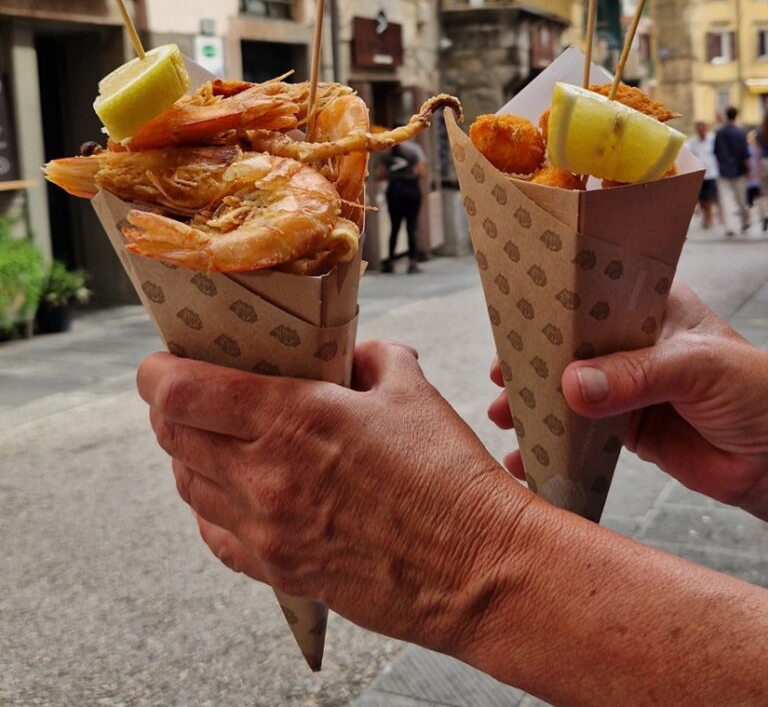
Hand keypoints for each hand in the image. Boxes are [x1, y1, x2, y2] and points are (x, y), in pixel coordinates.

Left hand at [137, 341, 531, 653]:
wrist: (478, 569)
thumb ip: (373, 358)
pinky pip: (215, 537)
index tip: (160, 362)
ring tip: (211, 437)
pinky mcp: (279, 572)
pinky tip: (232, 492)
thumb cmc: (449, 477)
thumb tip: (355, 354)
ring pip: (189, 486)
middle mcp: (265, 476)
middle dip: (166, 408)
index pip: (183, 392)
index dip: (157, 372)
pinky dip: (211, 507)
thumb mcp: (411, 390)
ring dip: (188, 455)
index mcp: (293, 418)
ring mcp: (268, 531)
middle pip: (172, 437)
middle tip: (183, 392)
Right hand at [489, 282, 767, 519]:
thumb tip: (573, 385)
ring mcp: (626, 385)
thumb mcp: (697, 368)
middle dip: (531, 359)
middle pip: (569, 343)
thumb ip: (635, 375)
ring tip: (505, 417)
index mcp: (651, 304)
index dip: (551, 306)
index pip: (592, 293)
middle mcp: (632, 340)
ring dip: (534, 402)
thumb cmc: (758, 394)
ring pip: (567, 388)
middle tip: (502, 376)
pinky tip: (528, 457)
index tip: (513, 321)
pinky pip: (577, 432)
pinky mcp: (624, 428)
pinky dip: (551, 443)